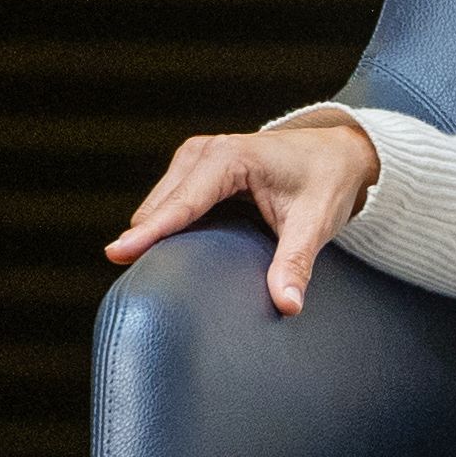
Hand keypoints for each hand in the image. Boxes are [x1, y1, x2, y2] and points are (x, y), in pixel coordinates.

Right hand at [107, 121, 381, 314]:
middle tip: (152, 286)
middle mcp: (204, 152)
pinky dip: (167, 226)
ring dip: (158, 235)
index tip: (116, 254)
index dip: (150, 232)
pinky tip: (175, 252)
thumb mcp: (315, 223)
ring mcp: (194, 157)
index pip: (181, 204)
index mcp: (229, 159)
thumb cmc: (327, 181)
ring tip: (162, 272)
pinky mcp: (192, 168)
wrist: (339, 152)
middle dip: (152, 241)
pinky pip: (166, 204)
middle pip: (160, 208)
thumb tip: (287, 304)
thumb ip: (296, 263)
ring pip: (156, 206)